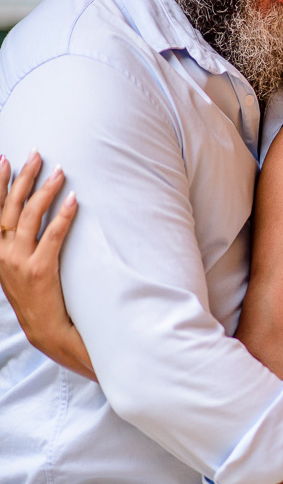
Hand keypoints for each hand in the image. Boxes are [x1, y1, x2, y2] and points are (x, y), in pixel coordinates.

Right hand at [0, 151, 91, 378]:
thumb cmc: (34, 294)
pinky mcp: (41, 270)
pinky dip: (63, 215)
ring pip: (29, 217)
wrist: (43, 328)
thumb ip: (14, 243)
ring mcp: (19, 261)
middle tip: (36, 155)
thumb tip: (24, 214)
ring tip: (59, 171)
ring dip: (44, 190)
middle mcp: (1, 253)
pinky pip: (53, 235)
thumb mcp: (14, 267)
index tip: (4, 159)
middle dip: (23, 178)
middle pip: (10, 207)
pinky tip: (73, 199)